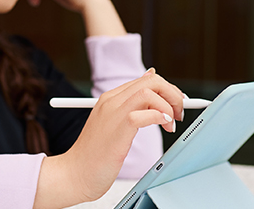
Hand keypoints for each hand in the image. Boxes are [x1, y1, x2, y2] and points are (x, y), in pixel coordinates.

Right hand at [34, 68, 184, 207]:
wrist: (75, 174)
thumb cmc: (94, 154)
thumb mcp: (113, 124)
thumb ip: (130, 105)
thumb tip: (149, 80)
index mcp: (110, 99)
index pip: (146, 80)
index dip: (167, 91)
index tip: (176, 106)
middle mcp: (111, 101)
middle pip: (152, 81)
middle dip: (173, 94)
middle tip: (178, 114)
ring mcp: (113, 113)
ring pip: (149, 92)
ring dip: (168, 105)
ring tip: (170, 124)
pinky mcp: (118, 129)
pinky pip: (144, 113)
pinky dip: (159, 116)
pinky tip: (163, 125)